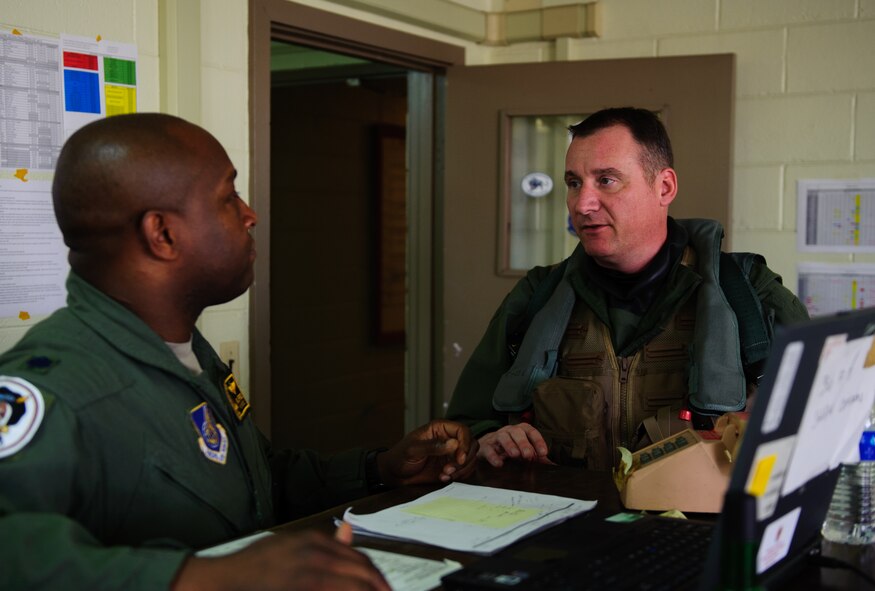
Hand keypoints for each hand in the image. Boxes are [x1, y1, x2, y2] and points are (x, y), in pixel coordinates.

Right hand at [172, 530, 388, 590]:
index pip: (359, 558)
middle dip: (378, 587)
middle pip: (361, 571)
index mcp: (313, 540)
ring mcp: (306, 572)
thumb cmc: (255, 565)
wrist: (222, 579)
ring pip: (352, 584)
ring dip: (367, 590)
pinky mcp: (300, 585)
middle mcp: (313, 552)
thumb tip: (347, 531)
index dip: (376, 577)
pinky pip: (334, 590)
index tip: (385, 589)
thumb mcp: (289, 545)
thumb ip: (322, 543)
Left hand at [377, 419, 478, 485]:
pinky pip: (464, 470)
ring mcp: (450, 454)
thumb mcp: (413, 450)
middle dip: (465, 459)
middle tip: (450, 469)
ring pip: (471, 458)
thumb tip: (454, 443)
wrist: (394, 474)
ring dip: (462, 469)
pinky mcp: (450, 467)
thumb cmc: (399, 457)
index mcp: (440, 429)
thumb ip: (433, 446)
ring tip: (445, 474)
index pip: (463, 430)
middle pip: (471, 444)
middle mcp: (448, 439)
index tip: (460, 458)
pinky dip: (458, 476)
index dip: (465, 443)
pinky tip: (443, 478)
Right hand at [477, 424, 552, 467]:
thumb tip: (553, 465)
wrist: (489, 445)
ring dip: (509, 445)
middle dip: (523, 443)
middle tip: (528, 455)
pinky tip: (499, 463)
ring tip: (515, 455)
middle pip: (517, 432)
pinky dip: (493, 456)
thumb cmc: (511, 447)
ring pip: (503, 437)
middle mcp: (509, 431)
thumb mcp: (524, 450)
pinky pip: (489, 449)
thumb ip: (537, 456)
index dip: (538, 441)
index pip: (531, 432)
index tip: (543, 453)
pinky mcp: (486, 446)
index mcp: (521, 431)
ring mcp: (497, 437)